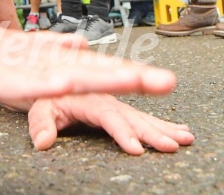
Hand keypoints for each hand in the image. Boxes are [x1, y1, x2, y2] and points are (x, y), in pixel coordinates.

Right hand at [0, 14, 177, 108]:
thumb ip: (35, 50)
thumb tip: (77, 46)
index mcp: (19, 54)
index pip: (74, 63)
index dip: (116, 72)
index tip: (156, 79)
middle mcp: (12, 56)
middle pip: (73, 66)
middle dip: (120, 75)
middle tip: (166, 81)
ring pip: (46, 72)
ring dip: (90, 75)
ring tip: (130, 79)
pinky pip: (3, 83)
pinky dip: (34, 81)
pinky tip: (60, 80)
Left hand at [28, 94, 194, 154]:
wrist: (49, 76)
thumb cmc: (45, 95)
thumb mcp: (38, 108)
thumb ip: (41, 123)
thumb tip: (43, 141)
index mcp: (87, 97)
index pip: (107, 115)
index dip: (122, 131)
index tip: (136, 148)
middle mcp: (105, 98)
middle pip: (131, 116)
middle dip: (153, 131)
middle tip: (172, 145)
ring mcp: (115, 103)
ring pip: (142, 115)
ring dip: (164, 127)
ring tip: (185, 138)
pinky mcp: (120, 108)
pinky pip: (143, 116)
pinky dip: (163, 123)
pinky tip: (182, 130)